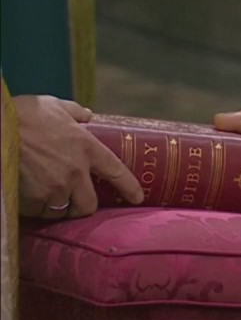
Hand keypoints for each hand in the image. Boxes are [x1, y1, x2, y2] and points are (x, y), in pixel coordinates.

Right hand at [15, 95, 143, 218]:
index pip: (116, 171)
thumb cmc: (24, 114)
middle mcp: (75, 172)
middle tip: (74, 201)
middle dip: (82, 206)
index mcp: (87, 148)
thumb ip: (75, 113)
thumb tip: (86, 115)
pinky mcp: (33, 199)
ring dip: (57, 208)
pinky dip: (36, 209)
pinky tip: (30, 197)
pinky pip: (39, 213)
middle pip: (88, 204)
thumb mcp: (55, 106)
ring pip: (62, 211)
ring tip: (47, 196)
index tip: (137, 197)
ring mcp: (54, 188)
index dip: (129, 187)